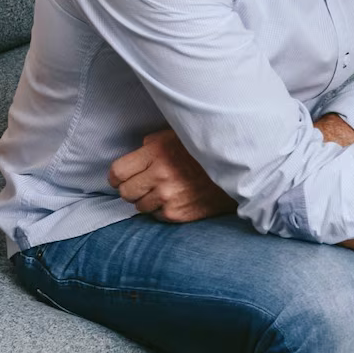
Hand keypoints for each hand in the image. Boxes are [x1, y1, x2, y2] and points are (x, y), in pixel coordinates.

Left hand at [108, 128, 234, 222]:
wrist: (238, 171)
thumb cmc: (205, 152)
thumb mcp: (177, 136)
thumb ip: (152, 145)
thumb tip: (135, 157)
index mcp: (156, 152)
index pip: (117, 172)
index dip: (116, 177)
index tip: (121, 178)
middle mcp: (160, 175)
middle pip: (125, 192)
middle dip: (131, 189)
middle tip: (144, 185)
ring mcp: (169, 197)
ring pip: (139, 206)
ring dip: (147, 200)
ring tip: (164, 192)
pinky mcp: (178, 214)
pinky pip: (156, 216)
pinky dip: (162, 210)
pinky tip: (175, 199)